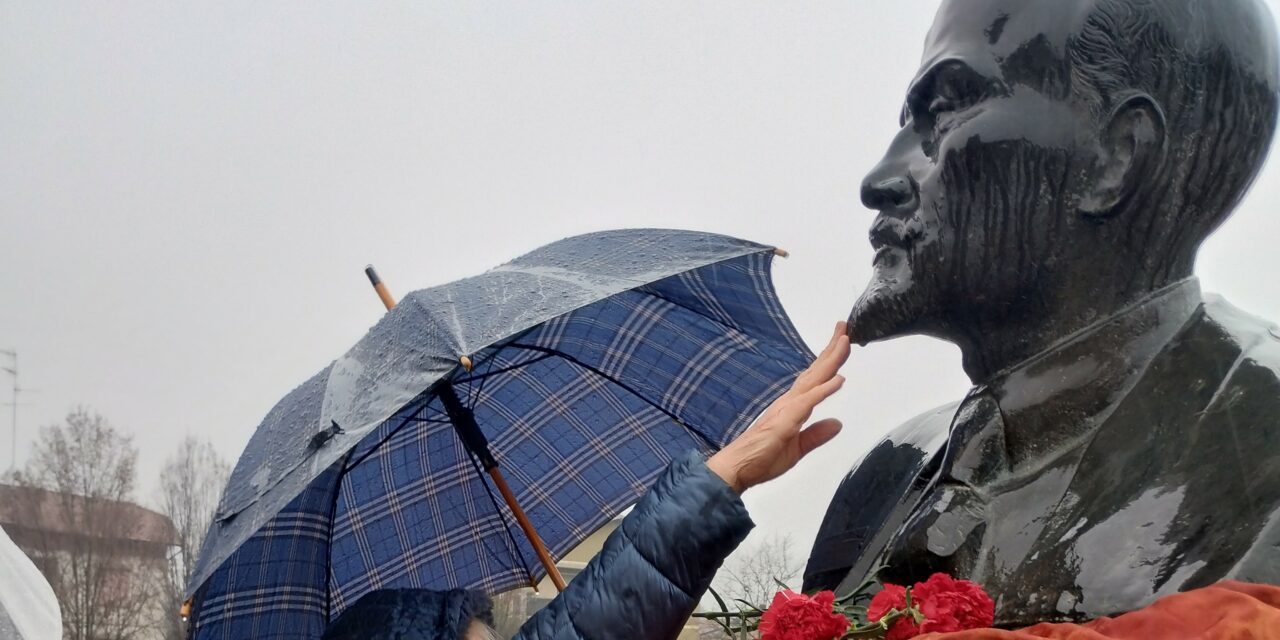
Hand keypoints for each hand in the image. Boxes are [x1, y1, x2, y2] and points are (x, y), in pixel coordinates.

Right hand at [707, 321, 850, 492]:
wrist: (736, 469)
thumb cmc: (760, 459)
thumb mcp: (797, 449)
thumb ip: (816, 435)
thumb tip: (837, 423)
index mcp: (792, 407)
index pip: (815, 379)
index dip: (829, 360)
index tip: (842, 342)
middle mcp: (789, 402)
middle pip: (816, 371)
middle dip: (832, 349)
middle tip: (844, 327)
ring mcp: (786, 409)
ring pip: (813, 380)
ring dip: (830, 361)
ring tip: (844, 342)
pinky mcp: (785, 421)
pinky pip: (808, 402)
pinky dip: (824, 389)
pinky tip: (838, 379)